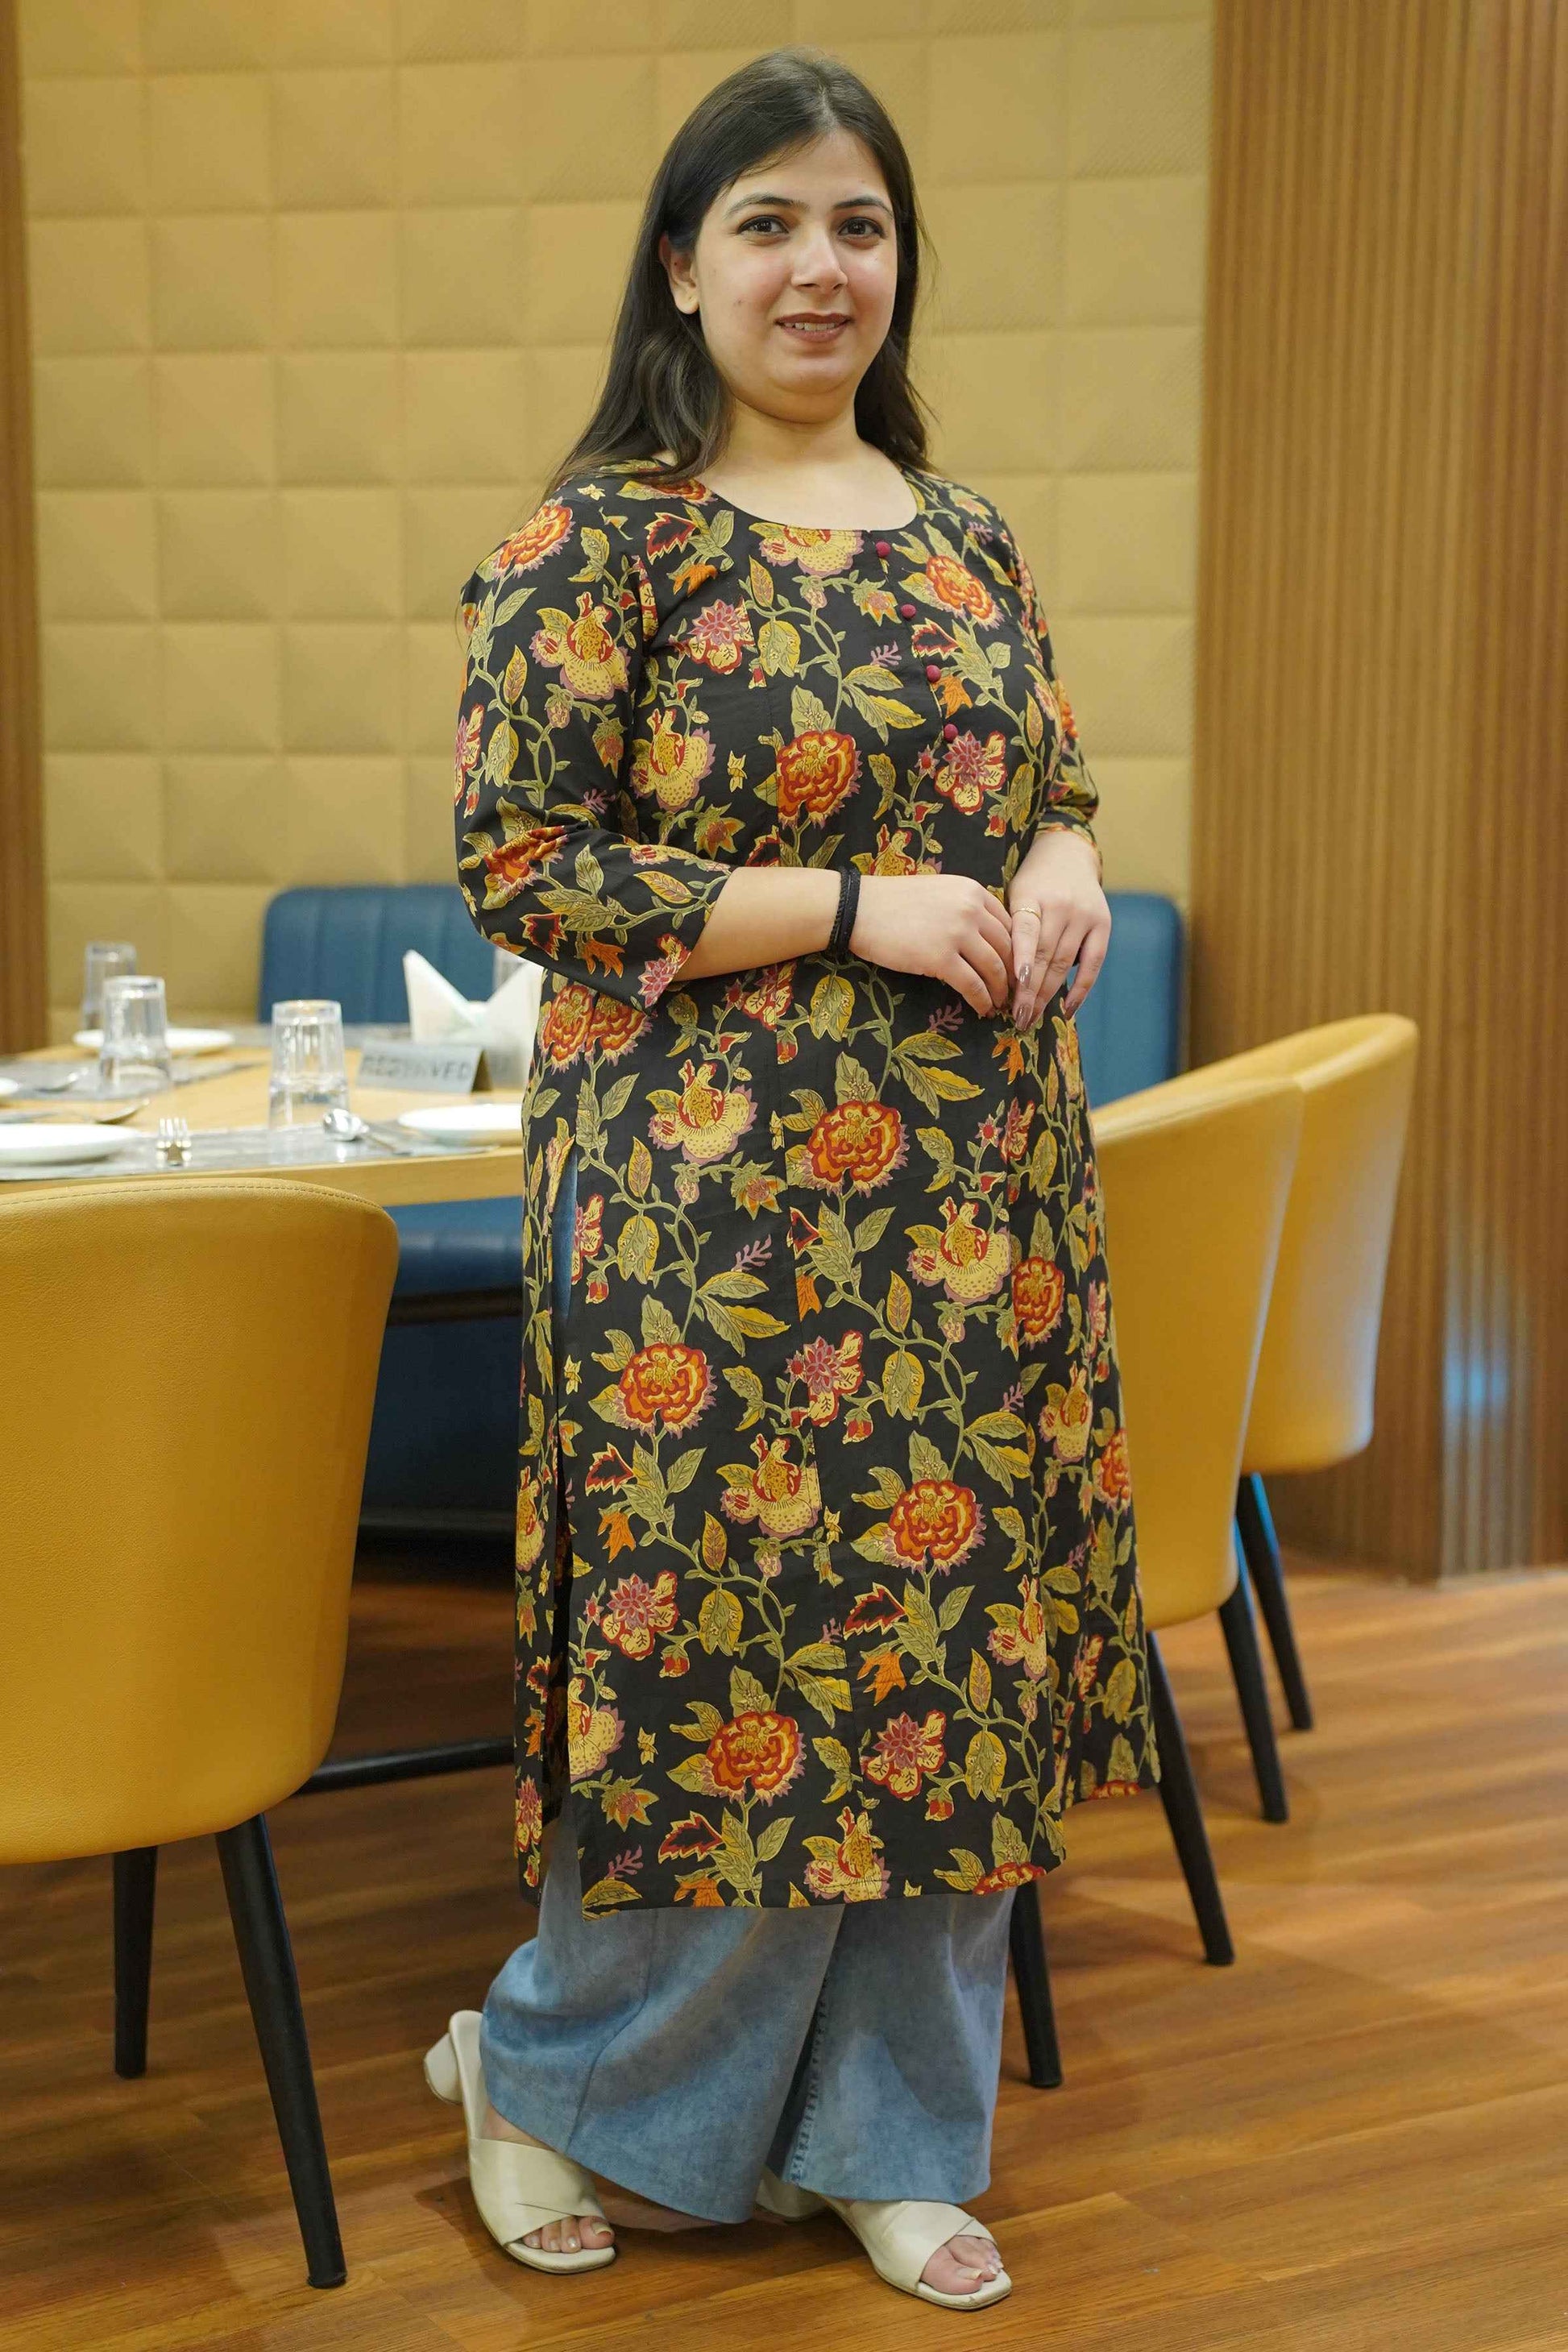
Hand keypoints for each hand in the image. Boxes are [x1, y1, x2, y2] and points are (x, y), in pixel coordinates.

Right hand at [851, 875, 1012, 1017]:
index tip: (1014, 966)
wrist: (859, 909)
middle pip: (1006, 947)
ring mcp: (957, 933)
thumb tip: (984, 935)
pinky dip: (981, 1000)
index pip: (1008, 923)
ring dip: (1000, 991)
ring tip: (999, 1004)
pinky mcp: (941, 958)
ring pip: (993, 968)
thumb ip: (964, 907)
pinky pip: (972, 985)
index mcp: (972, 890)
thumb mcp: (939, 892)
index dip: (1014, 949)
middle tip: (1012, 991)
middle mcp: (970, 908)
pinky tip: (982, 1009)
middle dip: (1013, 973)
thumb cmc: (893, 902)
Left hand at [1008, 829, 1109, 1027]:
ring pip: (1064, 962)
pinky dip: (1081, 988)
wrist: (1067, 854)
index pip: (1026, 935)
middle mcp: (1061, 906)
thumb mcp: (1014, 895)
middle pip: (1044, 956)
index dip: (1021, 965)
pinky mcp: (1103, 924)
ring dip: (1048, 994)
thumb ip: (1011, 929)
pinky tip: (1067, 1008)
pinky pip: (1093, 963)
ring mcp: (1084, 915)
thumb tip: (1000, 978)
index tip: (1013, 993)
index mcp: (1031, 896)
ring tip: (1032, 1016)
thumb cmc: (1031, 883)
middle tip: (1018, 1018)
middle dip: (1030, 991)